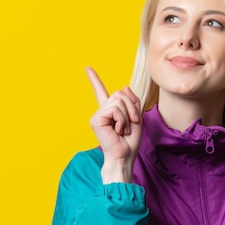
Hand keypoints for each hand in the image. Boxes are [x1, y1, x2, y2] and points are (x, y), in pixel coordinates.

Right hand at [86, 67, 141, 182]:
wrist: (124, 156)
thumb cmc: (130, 141)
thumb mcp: (136, 118)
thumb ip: (132, 101)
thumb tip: (124, 87)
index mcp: (110, 111)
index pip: (101, 92)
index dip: (94, 80)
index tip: (87, 68)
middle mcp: (102, 111)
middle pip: (120, 93)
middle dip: (131, 107)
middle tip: (132, 123)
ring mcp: (97, 115)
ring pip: (118, 100)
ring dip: (128, 115)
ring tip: (124, 129)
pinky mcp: (96, 119)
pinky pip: (115, 109)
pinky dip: (122, 120)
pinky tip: (118, 130)